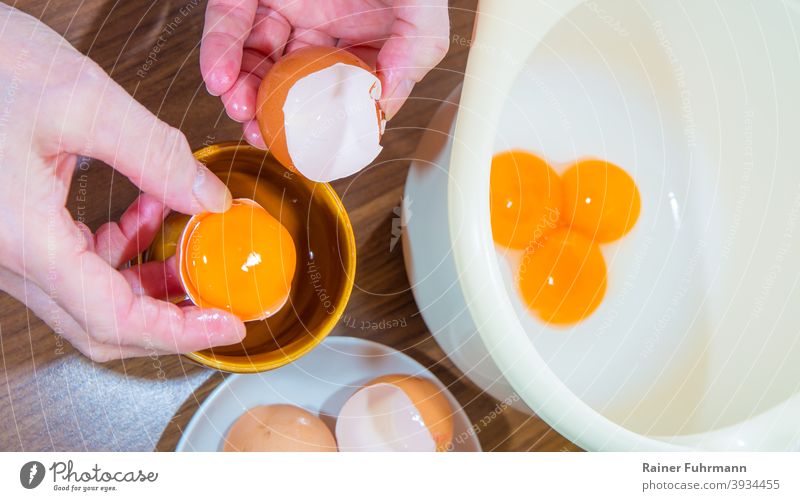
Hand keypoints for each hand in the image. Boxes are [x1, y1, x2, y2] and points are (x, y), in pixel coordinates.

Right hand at [0, 4, 244, 361]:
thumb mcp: (81, 101)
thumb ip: (154, 154)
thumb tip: (209, 198)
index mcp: (25, 238)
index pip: (112, 318)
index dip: (178, 332)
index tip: (226, 325)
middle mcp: (14, 254)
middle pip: (102, 322)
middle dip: (169, 319)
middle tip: (220, 302)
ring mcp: (14, 245)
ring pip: (92, 296)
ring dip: (149, 282)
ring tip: (192, 249)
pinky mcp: (18, 227)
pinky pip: (76, 262)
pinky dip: (122, 248)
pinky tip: (149, 212)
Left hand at [199, 0, 449, 147]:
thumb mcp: (423, 7)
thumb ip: (416, 52)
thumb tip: (384, 104)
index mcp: (364, 46)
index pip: (341, 97)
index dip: (323, 127)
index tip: (309, 150)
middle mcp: (323, 33)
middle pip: (292, 88)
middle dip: (273, 117)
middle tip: (262, 136)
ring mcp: (286, 11)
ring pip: (257, 64)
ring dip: (243, 93)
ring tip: (239, 108)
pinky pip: (229, 24)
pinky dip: (219, 52)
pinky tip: (220, 76)